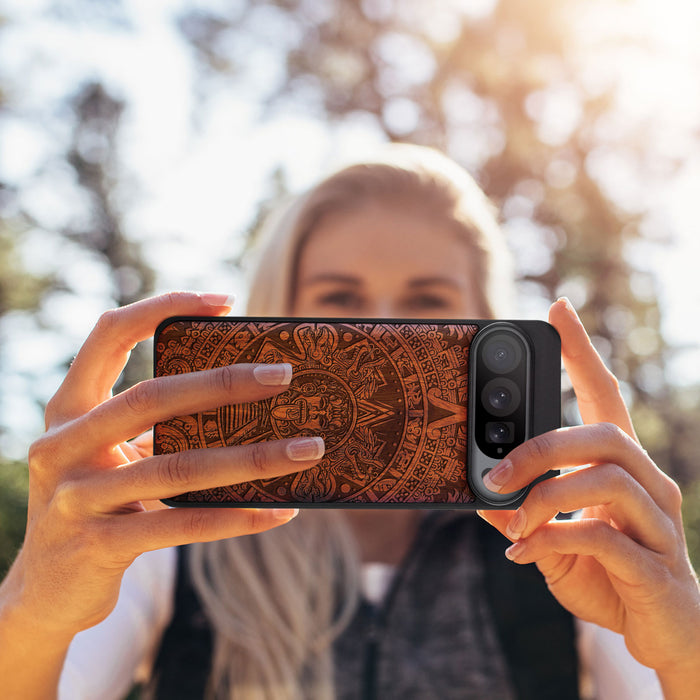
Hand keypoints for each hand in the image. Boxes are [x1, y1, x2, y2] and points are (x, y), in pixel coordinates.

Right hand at [3, 292, 324, 640]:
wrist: (46, 591)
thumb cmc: (98, 504)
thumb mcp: (112, 456)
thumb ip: (155, 427)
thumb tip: (248, 400)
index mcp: (68, 409)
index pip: (108, 335)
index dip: (162, 307)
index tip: (224, 301)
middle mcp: (62, 445)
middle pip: (151, 397)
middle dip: (223, 383)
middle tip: (284, 375)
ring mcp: (76, 497)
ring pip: (177, 467)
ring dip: (253, 458)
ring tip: (308, 450)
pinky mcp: (98, 546)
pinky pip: (182, 525)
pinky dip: (236, 517)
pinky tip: (280, 511)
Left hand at [478, 298, 699, 690]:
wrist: (664, 635)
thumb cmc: (609, 576)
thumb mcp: (553, 540)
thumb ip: (523, 515)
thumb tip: (481, 495)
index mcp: (622, 468)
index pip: (605, 395)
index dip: (582, 352)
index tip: (558, 309)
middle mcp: (649, 484)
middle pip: (604, 434)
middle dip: (541, 447)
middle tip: (494, 472)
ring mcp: (659, 523)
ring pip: (606, 479)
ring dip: (545, 497)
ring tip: (511, 522)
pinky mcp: (657, 566)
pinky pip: (604, 538)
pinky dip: (553, 540)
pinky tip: (523, 555)